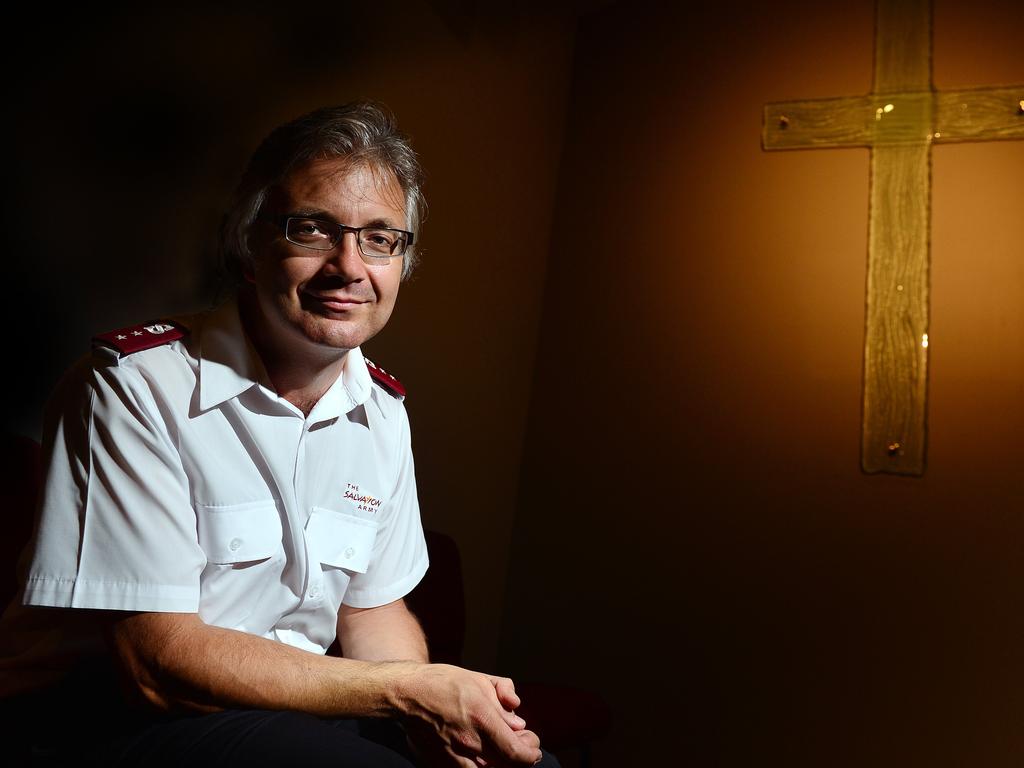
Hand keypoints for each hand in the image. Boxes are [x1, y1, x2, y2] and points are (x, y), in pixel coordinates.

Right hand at [395, 663, 541, 766]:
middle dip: (521, 756)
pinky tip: (483, 754)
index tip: (532, 744)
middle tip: (523, 744)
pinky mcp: (442, 763)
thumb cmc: (443, 682)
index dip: (531, 753)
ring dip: (501, 763)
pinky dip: (481, 766)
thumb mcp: (480, 679)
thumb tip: (518, 719)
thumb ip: (504, 696)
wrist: (408, 693)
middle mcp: (470, 742)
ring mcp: (455, 756)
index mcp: (482, 718)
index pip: (517, 753)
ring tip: (502, 750)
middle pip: (507, 765)